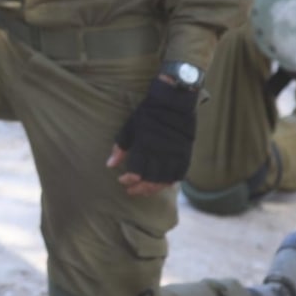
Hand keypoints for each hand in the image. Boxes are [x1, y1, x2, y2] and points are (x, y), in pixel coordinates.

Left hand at [107, 76, 198, 196]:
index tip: (122, 181)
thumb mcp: (129, 128)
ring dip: (154, 189)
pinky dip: (171, 182)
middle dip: (139, 189)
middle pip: (150, 180)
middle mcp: (161, 155)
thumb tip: (110, 165)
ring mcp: (175, 156)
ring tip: (145, 191)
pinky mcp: (185, 155)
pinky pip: (180, 174)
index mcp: (145, 148)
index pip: (136, 173)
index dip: (128, 180)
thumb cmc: (148, 115)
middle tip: (131, 191)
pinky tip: (163, 184)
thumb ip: (120, 148)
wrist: (174, 104)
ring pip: (165, 181)